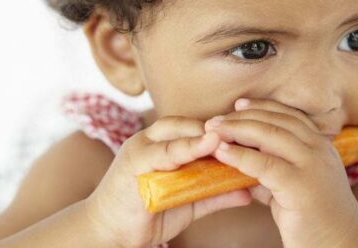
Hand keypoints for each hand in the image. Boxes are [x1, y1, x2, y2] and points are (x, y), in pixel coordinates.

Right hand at [87, 116, 252, 247]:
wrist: (110, 233)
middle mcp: (150, 141)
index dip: (219, 129)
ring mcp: (140, 149)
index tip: (247, 133)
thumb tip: (247, 192)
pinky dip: (185, 148)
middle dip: (213, 128)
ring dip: (201, 136)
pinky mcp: (132, 163)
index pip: (193, 127)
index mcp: (162, 146)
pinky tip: (207, 146)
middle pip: (185, 124)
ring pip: (174, 134)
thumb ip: (214, 194)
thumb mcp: (188, 202)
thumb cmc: (148, 214)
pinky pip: (162, 152)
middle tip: (243, 132)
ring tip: (226, 137)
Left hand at [204, 98, 357, 247]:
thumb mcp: (293, 187)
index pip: (288, 115)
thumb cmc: (317, 221)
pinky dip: (240, 155)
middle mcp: (319, 150)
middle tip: (215, 120)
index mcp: (321, 146)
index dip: (260, 107)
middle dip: (242, 116)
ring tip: (212, 131)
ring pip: (270, 135)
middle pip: (276, 120)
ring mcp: (312, 166)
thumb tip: (242, 163)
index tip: (237, 106)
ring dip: (236, 130)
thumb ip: (271, 172)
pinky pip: (264, 164)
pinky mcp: (301, 186)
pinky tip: (222, 152)